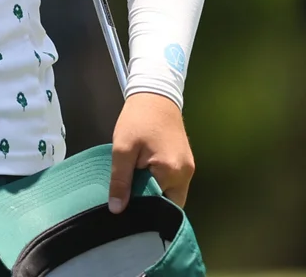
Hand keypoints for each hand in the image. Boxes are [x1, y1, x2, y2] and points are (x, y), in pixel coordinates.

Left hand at [109, 91, 194, 210]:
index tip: (125, 207)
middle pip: (168, 203)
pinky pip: (173, 182)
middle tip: (128, 196)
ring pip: (171, 193)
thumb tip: (117, 209)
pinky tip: (143, 176)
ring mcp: (188, 169)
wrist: (155, 95)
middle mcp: (186, 174)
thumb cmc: (137, 120)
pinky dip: (159, 183)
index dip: (141, 209)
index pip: (158, 206)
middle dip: (149, 203)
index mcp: (172, 172)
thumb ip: (120, 180)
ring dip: (154, 192)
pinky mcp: (186, 163)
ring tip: (134, 184)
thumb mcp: (122, 149)